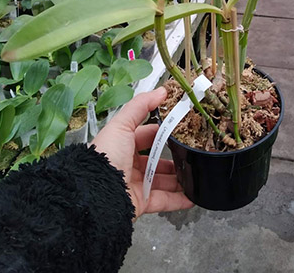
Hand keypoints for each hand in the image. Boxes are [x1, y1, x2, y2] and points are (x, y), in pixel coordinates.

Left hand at [92, 87, 192, 217]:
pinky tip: (192, 195)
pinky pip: (164, 201)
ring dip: (179, 178)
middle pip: (156, 160)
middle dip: (174, 157)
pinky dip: (179, 200)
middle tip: (192, 152)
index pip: (147, 135)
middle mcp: (128, 165)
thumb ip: (141, 105)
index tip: (181, 128)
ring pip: (162, 181)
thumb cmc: (106, 156)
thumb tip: (161, 91)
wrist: (96, 193)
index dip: (163, 131)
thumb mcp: (122, 125)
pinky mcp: (140, 203)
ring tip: (196, 173)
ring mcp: (135, 185)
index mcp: (123, 145)